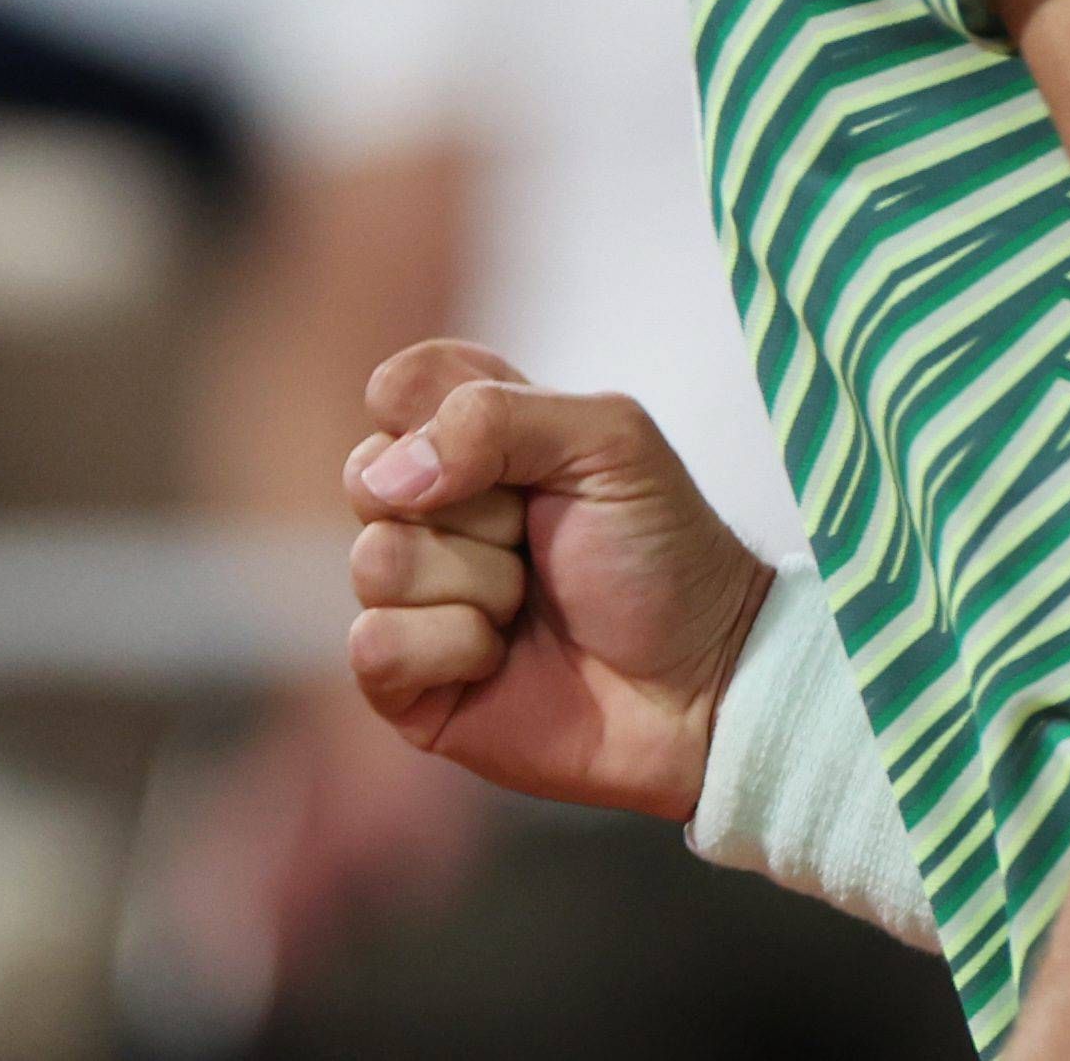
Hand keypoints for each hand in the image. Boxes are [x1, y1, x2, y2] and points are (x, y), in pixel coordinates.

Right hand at [340, 339, 771, 822]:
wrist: (703, 683)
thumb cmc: (663, 554)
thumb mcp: (608, 441)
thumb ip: (493, 417)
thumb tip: (389, 475)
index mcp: (472, 435)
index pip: (396, 387)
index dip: (444, 417)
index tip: (524, 454)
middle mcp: (429, 508)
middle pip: (367, 473)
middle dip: (475, 510)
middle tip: (539, 536)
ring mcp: (412, 596)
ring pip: (376, 561)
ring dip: (479, 584)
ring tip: (531, 603)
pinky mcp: (405, 682)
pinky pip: (374, 645)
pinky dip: (453, 649)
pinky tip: (501, 659)